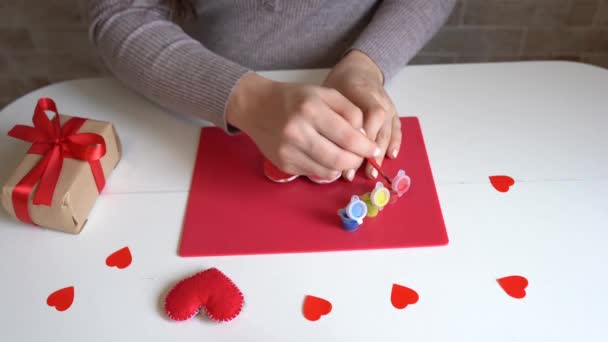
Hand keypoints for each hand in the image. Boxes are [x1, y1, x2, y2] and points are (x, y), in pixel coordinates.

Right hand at [226, 72, 380, 179]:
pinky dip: (326, 169)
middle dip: (357, 161)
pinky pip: (314, 173)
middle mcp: (297, 131)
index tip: (374, 149)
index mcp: (311, 109)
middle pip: (340, 159)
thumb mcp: (324, 93)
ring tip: (345, 157)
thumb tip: (365, 137)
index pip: (349, 138)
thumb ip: (349, 112)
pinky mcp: (283, 164)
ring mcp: (288, 151)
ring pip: (329, 171)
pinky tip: (326, 158)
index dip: (367, 147)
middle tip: (361, 156)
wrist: (255, 106)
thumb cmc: (294, 98)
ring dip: (343, 167)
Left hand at [323, 50, 401, 180]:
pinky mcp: (394, 113)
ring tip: (369, 172)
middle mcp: (379, 98)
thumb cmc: (341, 84)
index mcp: (362, 90)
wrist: (360, 70)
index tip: (347, 152)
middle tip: (355, 169)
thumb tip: (322, 143)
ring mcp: (389, 106)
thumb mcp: (330, 92)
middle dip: (368, 152)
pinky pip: (397, 129)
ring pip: (388, 131)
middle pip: (380, 127)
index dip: (362, 135)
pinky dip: (395, 143)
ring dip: (379, 154)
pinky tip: (391, 156)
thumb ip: (330, 113)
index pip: (371, 113)